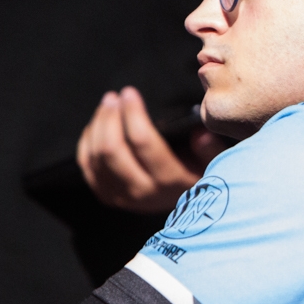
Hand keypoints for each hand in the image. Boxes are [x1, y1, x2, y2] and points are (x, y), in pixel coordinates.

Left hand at [76, 86, 225, 212]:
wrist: (189, 211)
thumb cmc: (202, 176)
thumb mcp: (215, 164)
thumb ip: (210, 149)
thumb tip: (199, 133)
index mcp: (169, 181)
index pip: (142, 143)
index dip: (132, 114)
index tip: (131, 92)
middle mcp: (141, 192)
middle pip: (112, 149)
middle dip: (110, 117)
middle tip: (115, 96)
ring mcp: (121, 197)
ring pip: (96, 157)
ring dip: (98, 126)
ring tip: (107, 104)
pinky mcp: (108, 196)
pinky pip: (87, 167)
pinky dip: (88, 142)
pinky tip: (97, 125)